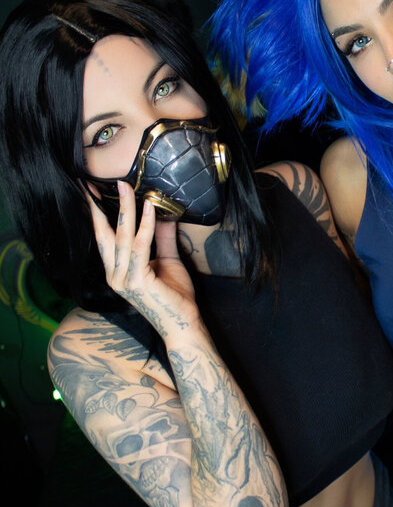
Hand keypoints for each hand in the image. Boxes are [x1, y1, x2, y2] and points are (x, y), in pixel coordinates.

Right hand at [87, 181, 197, 330]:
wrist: (184, 324)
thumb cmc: (176, 296)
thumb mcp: (167, 260)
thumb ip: (162, 238)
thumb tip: (163, 213)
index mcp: (116, 271)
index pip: (103, 238)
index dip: (97, 214)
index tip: (93, 192)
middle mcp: (114, 275)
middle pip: (105, 234)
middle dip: (102, 205)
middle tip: (103, 181)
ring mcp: (122, 280)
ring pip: (122, 237)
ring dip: (125, 209)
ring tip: (127, 186)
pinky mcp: (136, 281)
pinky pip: (140, 247)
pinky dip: (145, 226)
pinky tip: (149, 208)